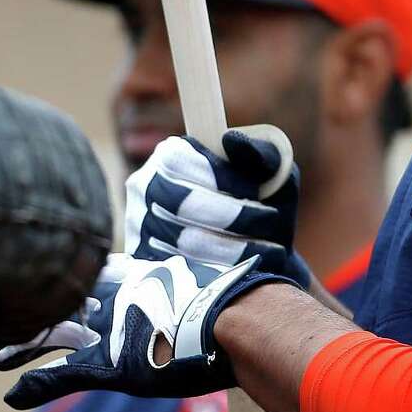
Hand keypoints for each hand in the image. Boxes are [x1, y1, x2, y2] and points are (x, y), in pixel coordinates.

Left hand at [4, 247, 309, 410]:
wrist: (256, 317)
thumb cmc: (267, 299)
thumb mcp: (272, 289)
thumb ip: (283, 294)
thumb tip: (325, 308)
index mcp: (159, 275)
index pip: (115, 277)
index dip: (94, 284)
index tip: (77, 282)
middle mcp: (131, 295)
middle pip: (75, 297)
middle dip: (47, 304)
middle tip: (13, 308)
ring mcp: (119, 329)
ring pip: (57, 332)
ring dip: (25, 342)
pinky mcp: (114, 364)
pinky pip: (65, 376)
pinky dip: (37, 386)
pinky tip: (13, 395)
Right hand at [124, 126, 298, 266]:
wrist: (260, 257)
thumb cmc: (264, 204)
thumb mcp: (272, 173)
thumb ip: (259, 152)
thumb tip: (230, 139)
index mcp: (171, 154)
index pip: (183, 162)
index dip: (223, 179)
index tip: (257, 193)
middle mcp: (145, 187)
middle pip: (182, 203)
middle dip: (234, 215)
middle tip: (269, 221)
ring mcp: (140, 226)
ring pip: (185, 240)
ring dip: (235, 245)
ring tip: (268, 246)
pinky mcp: (146, 264)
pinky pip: (182, 271)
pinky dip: (221, 270)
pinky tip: (245, 267)